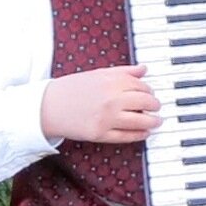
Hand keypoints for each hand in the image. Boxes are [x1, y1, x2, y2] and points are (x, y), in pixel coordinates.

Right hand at [41, 64, 161, 143]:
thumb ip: (123, 72)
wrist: (49, 106)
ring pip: (140, 121)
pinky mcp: (101, 134)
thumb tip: (144, 69)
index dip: (149, 90)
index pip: (141, 86)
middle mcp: (111, 99)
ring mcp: (107, 118)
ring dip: (153, 122)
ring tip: (156, 121)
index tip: (150, 93)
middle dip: (154, 105)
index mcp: (111, 81)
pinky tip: (145, 132)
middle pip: (145, 102)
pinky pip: (127, 136)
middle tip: (156, 107)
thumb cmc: (73, 88)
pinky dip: (140, 135)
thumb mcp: (98, 74)